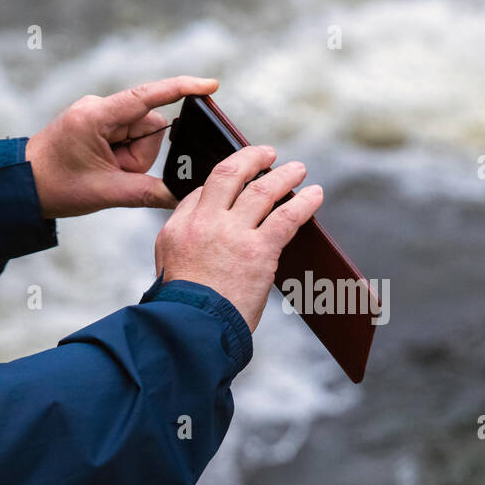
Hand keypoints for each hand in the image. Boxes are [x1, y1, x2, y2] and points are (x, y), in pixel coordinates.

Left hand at [25, 75, 218, 217]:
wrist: (20, 185)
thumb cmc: (55, 186)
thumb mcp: (106, 193)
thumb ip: (148, 193)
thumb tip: (181, 196)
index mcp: (96, 116)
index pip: (148, 97)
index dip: (182, 89)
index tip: (211, 85)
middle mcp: (99, 108)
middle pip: (149, 126)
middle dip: (139, 155)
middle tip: (113, 173)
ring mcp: (98, 114)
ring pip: (141, 135)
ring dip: (131, 159)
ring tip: (104, 172)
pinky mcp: (98, 123)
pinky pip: (128, 137)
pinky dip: (124, 156)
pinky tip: (104, 166)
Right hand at [154, 145, 323, 331]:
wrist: (192, 330)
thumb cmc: (185, 309)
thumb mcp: (169, 267)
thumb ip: (186, 242)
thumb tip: (209, 227)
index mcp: (177, 228)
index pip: (202, 192)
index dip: (224, 183)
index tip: (240, 180)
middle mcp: (203, 223)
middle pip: (229, 175)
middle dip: (251, 158)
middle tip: (268, 153)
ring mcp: (232, 233)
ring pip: (262, 190)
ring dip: (284, 176)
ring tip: (299, 169)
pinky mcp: (259, 250)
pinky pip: (287, 216)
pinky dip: (305, 202)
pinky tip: (316, 195)